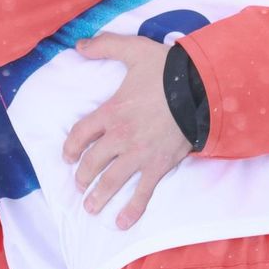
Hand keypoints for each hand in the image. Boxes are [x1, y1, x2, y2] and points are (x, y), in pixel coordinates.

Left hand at [63, 33, 192, 228]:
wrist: (199, 89)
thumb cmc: (167, 70)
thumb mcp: (134, 50)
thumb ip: (106, 46)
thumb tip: (79, 45)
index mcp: (111, 112)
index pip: (80, 134)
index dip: (71, 148)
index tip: (68, 156)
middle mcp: (119, 137)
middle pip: (91, 163)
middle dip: (82, 177)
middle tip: (79, 185)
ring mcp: (138, 154)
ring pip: (110, 181)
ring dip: (97, 197)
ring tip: (90, 207)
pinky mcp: (158, 166)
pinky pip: (142, 193)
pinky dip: (131, 210)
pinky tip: (121, 223)